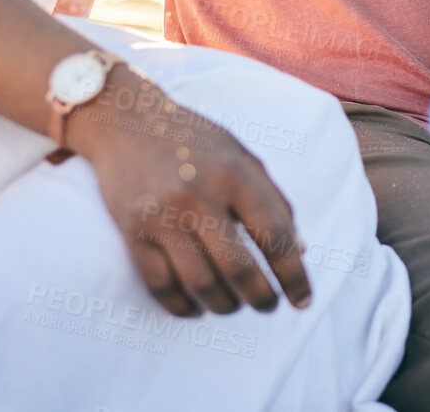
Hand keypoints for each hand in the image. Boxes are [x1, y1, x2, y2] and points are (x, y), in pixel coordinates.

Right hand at [70, 66, 311, 318]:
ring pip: (200, 282)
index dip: (293, 274)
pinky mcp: (132, 231)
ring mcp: (163, 215)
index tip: (303, 300)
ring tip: (233, 306)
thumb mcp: (243, 157)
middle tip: (268, 307)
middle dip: (260, 297)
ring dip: (223, 305)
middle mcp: (199, 194)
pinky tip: (194, 308)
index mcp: (236, 174)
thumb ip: (273, 201)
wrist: (126, 121)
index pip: (274, 235)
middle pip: (238, 267)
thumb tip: (299, 251)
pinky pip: (159, 284)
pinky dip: (180, 305)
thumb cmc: (196, 142)